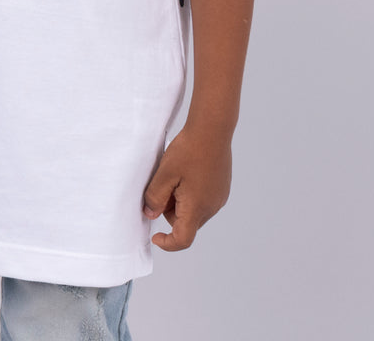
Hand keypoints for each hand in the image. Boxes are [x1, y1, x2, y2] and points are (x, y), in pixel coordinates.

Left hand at [142, 125, 232, 251]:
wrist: (212, 129)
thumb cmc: (189, 150)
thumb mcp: (164, 174)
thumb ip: (155, 198)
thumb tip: (151, 214)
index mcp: (197, 207)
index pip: (183, 240)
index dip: (167, 243)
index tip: (155, 236)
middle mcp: (211, 207)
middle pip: (186, 224)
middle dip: (171, 212)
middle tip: (164, 187)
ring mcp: (219, 198)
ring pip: (194, 211)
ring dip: (181, 202)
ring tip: (176, 176)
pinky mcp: (222, 188)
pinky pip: (203, 200)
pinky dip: (192, 194)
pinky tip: (187, 172)